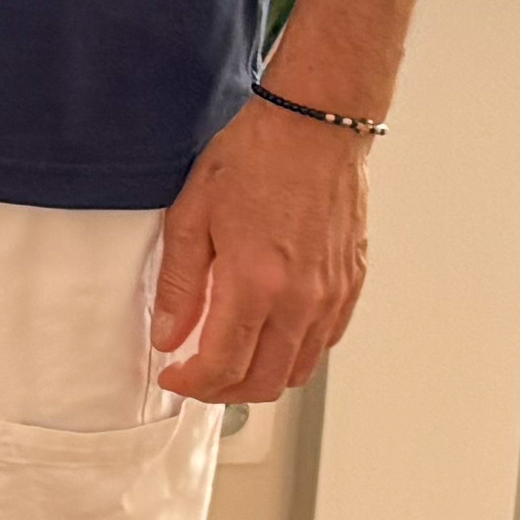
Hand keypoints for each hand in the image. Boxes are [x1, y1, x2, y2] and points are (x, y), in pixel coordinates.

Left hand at [153, 94, 372, 403]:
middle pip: (263, 382)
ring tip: (230, 361)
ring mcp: (331, 295)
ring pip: (297, 370)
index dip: (192, 384)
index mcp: (254, 284)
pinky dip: (294, 354)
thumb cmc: (255, 158)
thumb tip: (169, 335)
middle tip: (197, 377)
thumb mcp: (192, 216)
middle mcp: (299, 299)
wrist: (313, 128)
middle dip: (222, 391)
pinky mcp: (350, 284)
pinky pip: (324, 342)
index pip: (222, 366)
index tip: (174, 376)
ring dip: (260, 378)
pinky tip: (270, 337)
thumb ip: (180, 286)